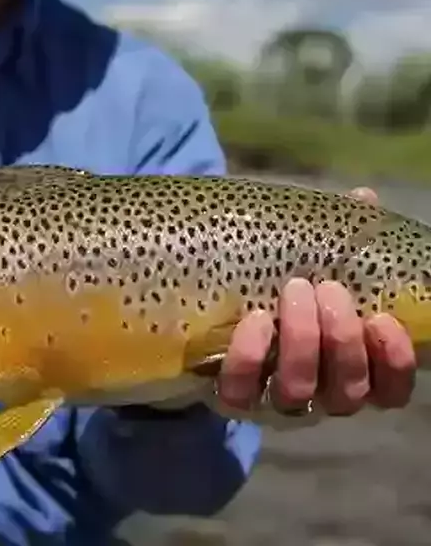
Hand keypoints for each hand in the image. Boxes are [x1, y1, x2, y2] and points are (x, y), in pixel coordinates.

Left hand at [215, 186, 416, 417]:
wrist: (199, 310)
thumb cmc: (271, 281)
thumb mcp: (306, 258)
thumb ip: (338, 238)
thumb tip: (363, 197)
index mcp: (346, 366)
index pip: (389, 388)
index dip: (395, 362)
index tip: (383, 319)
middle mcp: (317, 392)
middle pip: (346, 390)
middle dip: (341, 339)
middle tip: (327, 288)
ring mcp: (270, 399)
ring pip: (298, 391)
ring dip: (302, 342)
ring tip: (294, 291)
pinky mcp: (228, 397)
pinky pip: (241, 391)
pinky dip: (250, 357)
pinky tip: (254, 320)